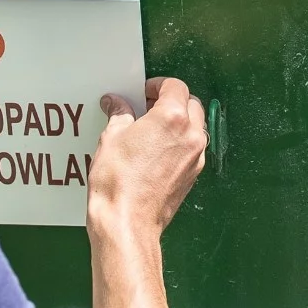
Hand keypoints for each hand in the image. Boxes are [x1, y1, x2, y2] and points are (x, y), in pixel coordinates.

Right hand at [91, 78, 206, 236]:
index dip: (158, 85)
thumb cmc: (118, 182)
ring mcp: (196, 157)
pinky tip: (156, 151)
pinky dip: (179, 143)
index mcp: (172, 118)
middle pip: (191, 104)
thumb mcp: (111, 138)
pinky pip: (192, 149)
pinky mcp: (193, 176)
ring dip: (178, 122)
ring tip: (150, 130)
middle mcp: (191, 135)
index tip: (143, 92)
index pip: (175, 86)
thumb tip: (117, 104)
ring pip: (195, 127)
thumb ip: (119, 114)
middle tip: (147, 107)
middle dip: (171, 101)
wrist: (127, 222)